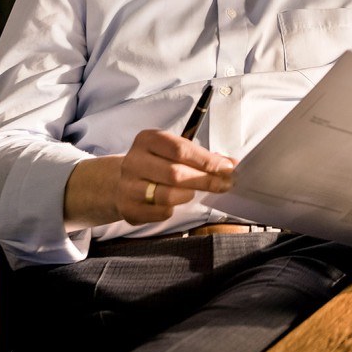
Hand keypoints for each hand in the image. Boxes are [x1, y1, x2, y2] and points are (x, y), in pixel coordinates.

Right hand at [113, 128, 235, 225]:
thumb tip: (230, 164)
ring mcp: (128, 186)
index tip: (228, 169)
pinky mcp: (128, 208)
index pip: (180, 149)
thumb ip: (202, 156)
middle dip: (205, 180)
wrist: (121, 182)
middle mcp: (134, 161)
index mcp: (147, 140)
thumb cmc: (157, 164)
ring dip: (187, 195)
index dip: (207, 161)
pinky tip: (173, 202)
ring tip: (191, 192)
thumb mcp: (174, 151)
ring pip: (167, 195)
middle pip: (175, 173)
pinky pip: (160, 212)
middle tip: (224, 185)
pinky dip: (173, 209)